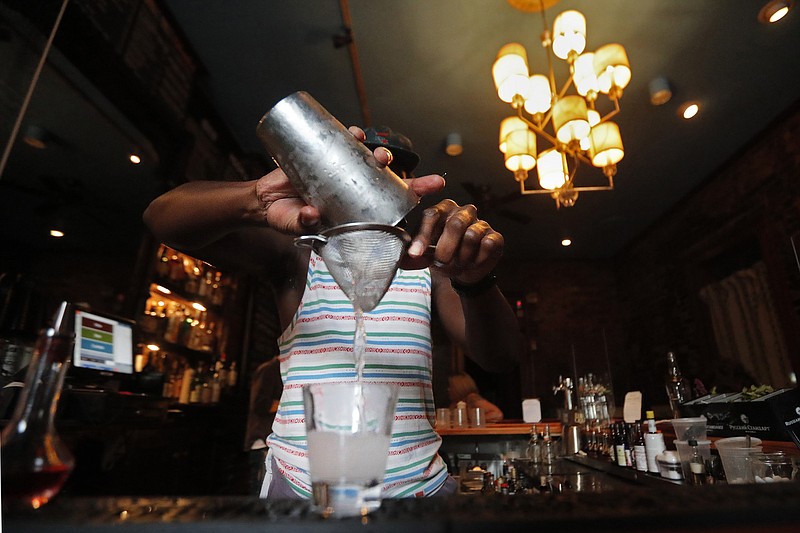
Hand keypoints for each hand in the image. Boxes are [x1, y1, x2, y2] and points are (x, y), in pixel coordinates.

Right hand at [254, 126, 444, 234]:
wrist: (264, 200)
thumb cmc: (284, 217)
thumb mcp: (294, 225)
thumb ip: (303, 223)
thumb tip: (312, 215)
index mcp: (354, 214)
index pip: (390, 209)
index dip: (413, 200)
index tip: (434, 190)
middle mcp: (354, 194)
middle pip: (388, 183)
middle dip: (406, 176)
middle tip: (416, 175)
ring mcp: (343, 175)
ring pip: (371, 163)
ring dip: (379, 155)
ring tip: (379, 155)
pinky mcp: (329, 157)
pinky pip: (347, 144)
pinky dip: (353, 136)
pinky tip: (356, 133)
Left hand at [401, 200, 503, 282]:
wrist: (465, 272)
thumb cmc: (444, 257)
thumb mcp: (427, 254)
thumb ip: (418, 251)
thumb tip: (412, 254)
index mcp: (443, 210)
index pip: (432, 215)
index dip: (424, 236)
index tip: (416, 254)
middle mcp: (463, 212)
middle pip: (455, 224)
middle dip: (445, 248)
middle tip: (441, 262)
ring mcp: (481, 222)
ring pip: (472, 235)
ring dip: (462, 256)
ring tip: (458, 263)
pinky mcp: (495, 236)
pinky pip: (487, 244)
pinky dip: (477, 259)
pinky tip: (473, 262)